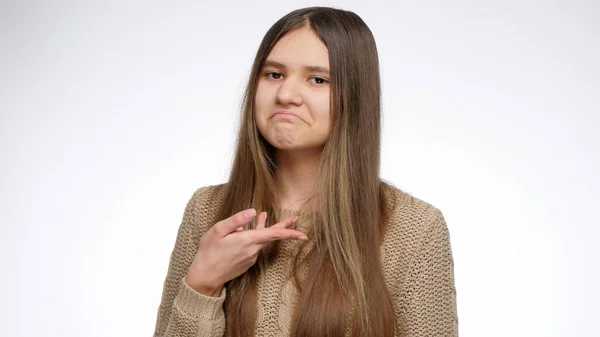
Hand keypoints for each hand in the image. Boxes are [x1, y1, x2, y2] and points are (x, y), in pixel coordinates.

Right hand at [184, 208, 306, 295]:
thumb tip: (253, 211)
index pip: (274, 234)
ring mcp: (250, 258)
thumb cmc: (209, 252)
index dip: (289, 232)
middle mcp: (253, 250)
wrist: (205, 276)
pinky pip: (253, 247)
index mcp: (248, 240)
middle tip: (296, 219)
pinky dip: (253, 238)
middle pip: (272, 236)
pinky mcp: (246, 262)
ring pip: (260, 240)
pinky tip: (244, 232)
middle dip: (285, 228)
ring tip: (263, 215)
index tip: (303, 234)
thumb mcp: (219, 230)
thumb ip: (237, 220)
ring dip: (262, 229)